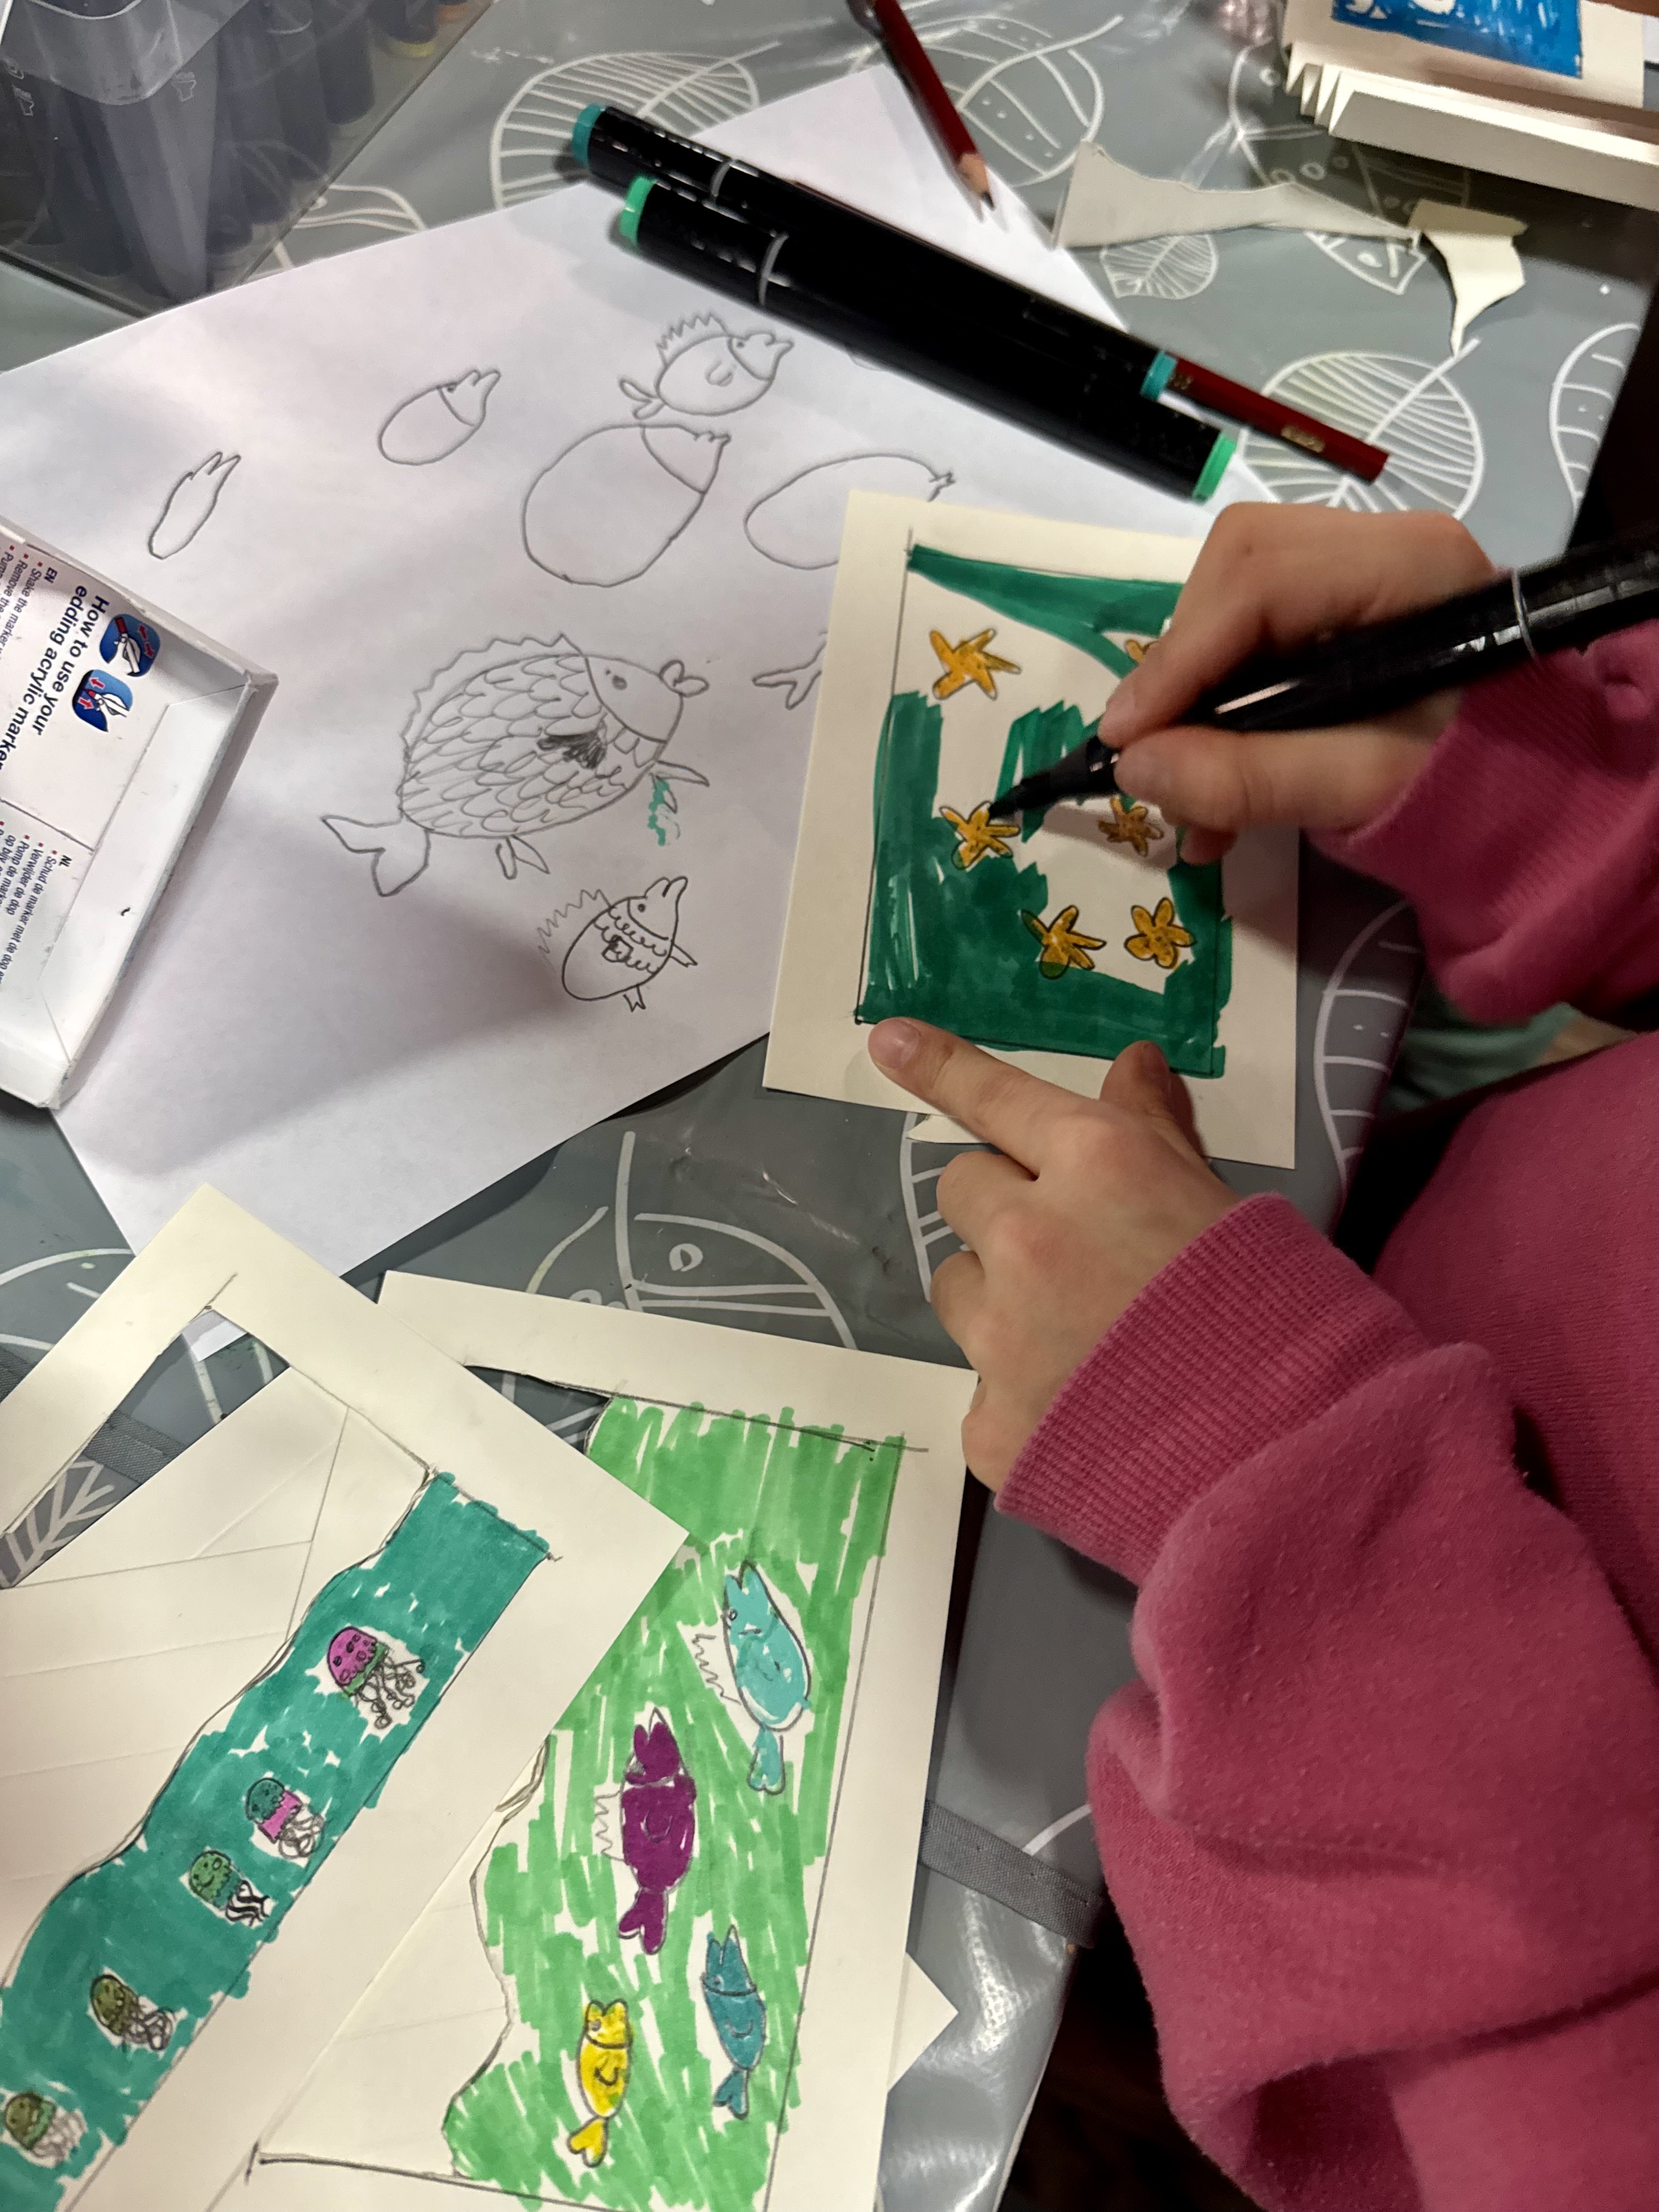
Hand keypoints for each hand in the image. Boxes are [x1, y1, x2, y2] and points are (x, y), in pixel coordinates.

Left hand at [871, 1019, 1237, 1490]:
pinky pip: (981, 1387)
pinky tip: (1085, 1418)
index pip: (998, 1099)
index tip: (889, 1039)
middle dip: (1003, 1208)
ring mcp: (1000, 1337)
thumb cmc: (1281, 1321)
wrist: (1289, 1467)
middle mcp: (1030, 1237)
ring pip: (956, 1287)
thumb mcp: (1227, 1206)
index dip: (939, 1066)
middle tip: (1072, 1252)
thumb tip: (1130, 1063)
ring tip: (1081, 1344)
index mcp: (1098, 1167)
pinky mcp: (988, 1424)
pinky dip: (1023, 1396)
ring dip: (998, 1299)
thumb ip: (1159, 1135)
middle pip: (962, 1190)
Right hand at [1101, 506, 1497, 864]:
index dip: (1178, 657)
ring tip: (1190, 798)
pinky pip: (1251, 636)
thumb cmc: (1474, 784)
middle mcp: (1382, 544)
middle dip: (1184, 668)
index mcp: (1412, 564)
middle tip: (1157, 759)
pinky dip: (1219, 707)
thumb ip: (1250, 778)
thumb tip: (1134, 767)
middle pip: (1239, 572)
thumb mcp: (1362, 788)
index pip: (1261, 579)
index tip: (1125, 736)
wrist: (1538, 796)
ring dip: (1194, 698)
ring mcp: (1358, 570)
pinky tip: (1213, 788)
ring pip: (1233, 602)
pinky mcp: (1338, 608)